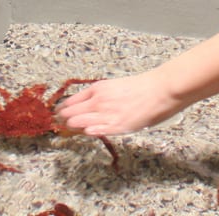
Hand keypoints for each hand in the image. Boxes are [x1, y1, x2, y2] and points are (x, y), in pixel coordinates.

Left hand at [55, 70, 183, 136]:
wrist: (159, 91)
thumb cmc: (142, 87)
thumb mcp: (116, 86)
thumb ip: (101, 96)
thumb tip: (90, 104)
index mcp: (98, 88)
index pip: (72, 100)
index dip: (63, 108)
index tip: (59, 112)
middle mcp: (98, 100)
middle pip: (70, 112)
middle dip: (63, 118)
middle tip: (60, 123)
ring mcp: (105, 114)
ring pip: (77, 122)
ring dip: (72, 126)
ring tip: (67, 129)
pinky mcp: (115, 127)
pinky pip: (93, 131)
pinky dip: (87, 132)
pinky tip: (85, 132)